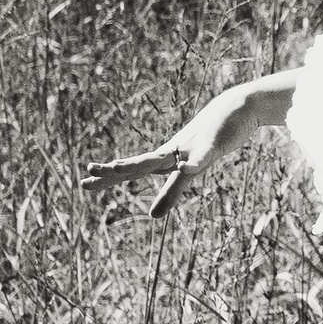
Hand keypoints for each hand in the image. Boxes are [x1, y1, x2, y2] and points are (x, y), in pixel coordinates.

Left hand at [86, 80, 272, 216]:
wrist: (237, 107)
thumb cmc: (211, 138)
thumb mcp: (191, 170)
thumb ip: (172, 190)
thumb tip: (152, 216)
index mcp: (165, 159)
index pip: (132, 170)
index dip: (109, 176)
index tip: (84, 182)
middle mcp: (172, 153)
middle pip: (139, 164)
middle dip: (114, 169)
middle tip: (89, 171)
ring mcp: (191, 148)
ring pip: (162, 159)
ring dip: (139, 163)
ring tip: (117, 168)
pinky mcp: (212, 145)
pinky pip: (202, 156)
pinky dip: (193, 162)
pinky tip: (186, 167)